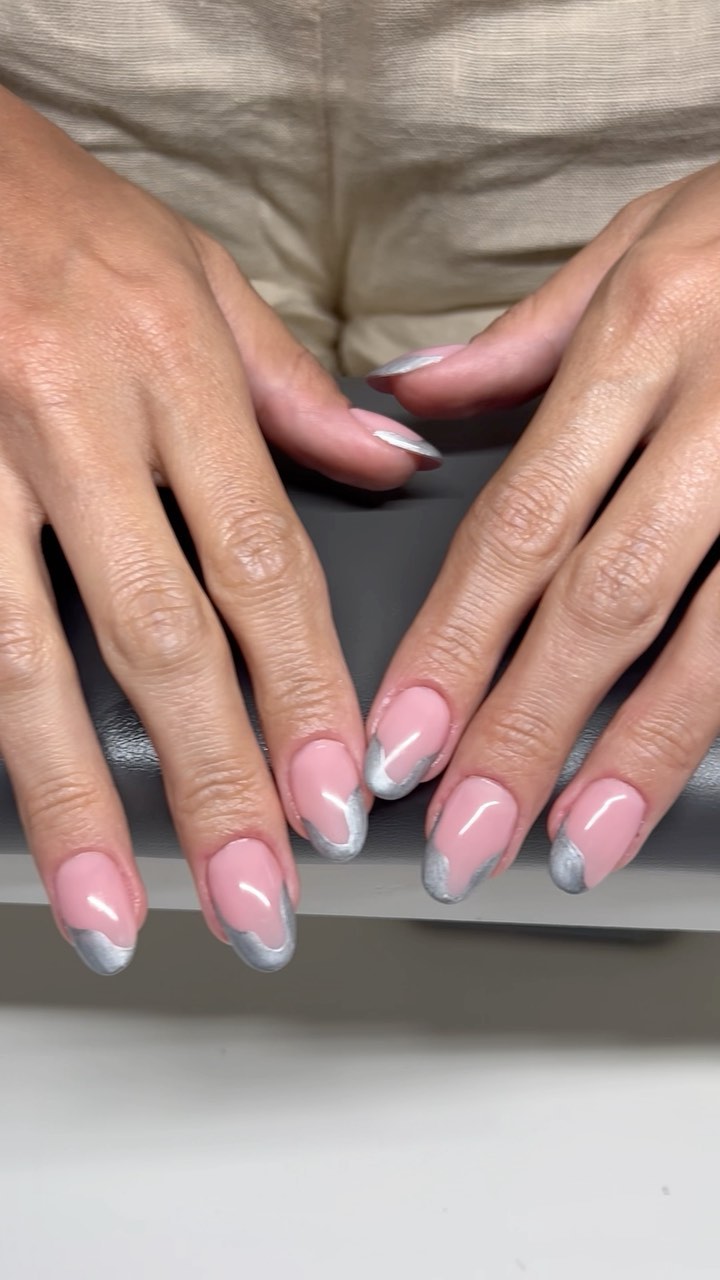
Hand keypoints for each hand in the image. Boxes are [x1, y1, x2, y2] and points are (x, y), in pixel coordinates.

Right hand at [0, 85, 440, 973]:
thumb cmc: (52, 214)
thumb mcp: (198, 274)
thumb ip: (294, 391)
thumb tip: (389, 469)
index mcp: (163, 362)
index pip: (260, 561)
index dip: (305, 692)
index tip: (337, 794)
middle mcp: (66, 420)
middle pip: (158, 636)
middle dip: (215, 784)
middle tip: (259, 898)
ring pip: (27, 660)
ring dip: (79, 803)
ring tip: (121, 912)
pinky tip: (21, 816)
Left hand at [364, 162, 719, 901]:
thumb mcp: (647, 236)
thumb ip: (527, 340)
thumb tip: (406, 397)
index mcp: (645, 331)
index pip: (518, 520)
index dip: (453, 645)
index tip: (400, 740)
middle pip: (604, 597)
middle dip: (525, 731)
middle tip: (462, 838)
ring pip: (714, 631)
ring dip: (639, 755)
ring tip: (577, 848)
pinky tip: (688, 782)